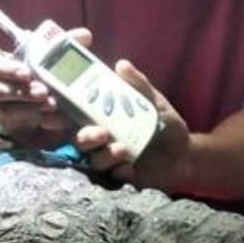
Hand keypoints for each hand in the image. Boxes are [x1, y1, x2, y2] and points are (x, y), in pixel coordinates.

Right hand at [0, 28, 95, 142]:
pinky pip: (13, 124)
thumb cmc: (38, 70)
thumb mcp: (50, 56)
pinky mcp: (3, 123)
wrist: (44, 99)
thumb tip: (84, 35)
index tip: (27, 73)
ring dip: (26, 107)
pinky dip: (32, 120)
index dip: (5, 68)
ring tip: (50, 104)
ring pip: (2, 109)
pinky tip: (48, 117)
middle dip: (19, 91)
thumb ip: (63, 45)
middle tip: (43, 91)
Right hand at [74, 59, 191, 191]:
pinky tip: (130, 167)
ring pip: (94, 160)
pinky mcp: (123, 177)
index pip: (78, 116)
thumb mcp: (154, 102)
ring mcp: (111, 160)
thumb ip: (139, 85)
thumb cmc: (165, 125)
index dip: (62, 114)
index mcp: (104, 119)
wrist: (186, 154)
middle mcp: (103, 140)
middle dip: (86, 137)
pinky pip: (113, 177)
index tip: (58, 108)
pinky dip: (120, 171)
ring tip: (123, 149)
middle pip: (79, 140)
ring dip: (104, 154)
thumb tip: (122, 64)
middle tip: (102, 132)